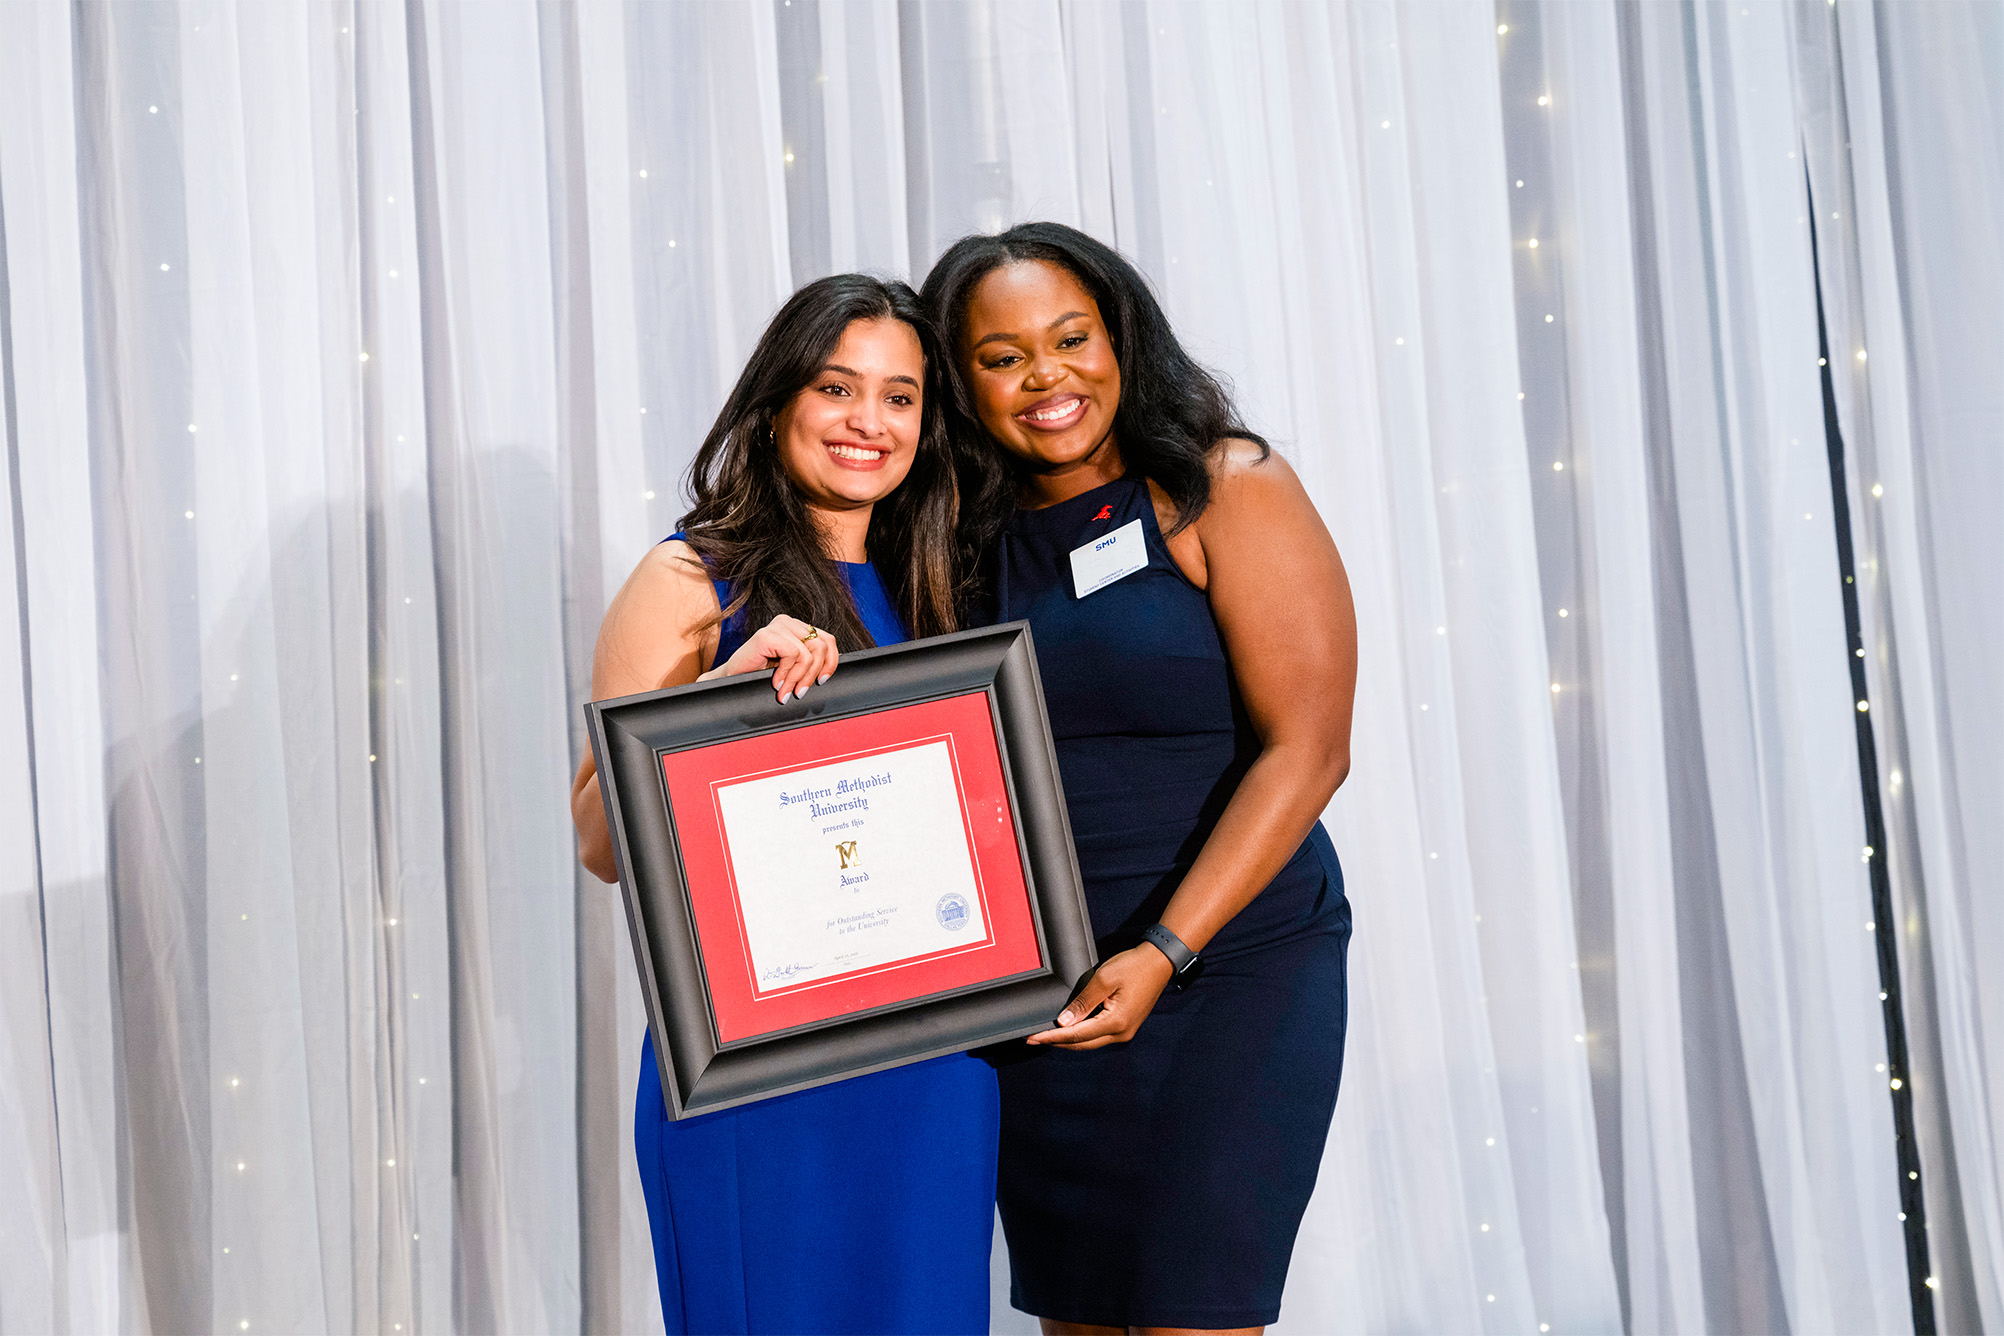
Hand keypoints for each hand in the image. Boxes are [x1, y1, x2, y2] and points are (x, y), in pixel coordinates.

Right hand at [702, 615, 837, 702]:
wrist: (731, 679)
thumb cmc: (760, 674)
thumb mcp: (792, 667)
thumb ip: (809, 661)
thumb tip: (829, 670)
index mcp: (797, 627)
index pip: (828, 640)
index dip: (831, 662)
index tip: (822, 681)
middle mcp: (788, 622)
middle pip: (821, 646)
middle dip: (813, 674)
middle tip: (801, 692)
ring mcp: (777, 626)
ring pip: (808, 654)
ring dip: (799, 678)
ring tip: (787, 691)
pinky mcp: (767, 635)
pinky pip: (793, 655)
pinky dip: (787, 674)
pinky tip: (776, 682)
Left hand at [1026, 945, 1174, 1050]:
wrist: (1159, 962)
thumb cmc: (1134, 967)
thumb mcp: (1103, 980)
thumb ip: (1083, 1002)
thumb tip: (1065, 1022)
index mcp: (1116, 1023)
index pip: (1076, 1035)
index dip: (1053, 1036)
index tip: (1034, 1037)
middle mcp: (1121, 1033)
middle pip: (1082, 1044)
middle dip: (1057, 1042)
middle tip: (1033, 1039)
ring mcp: (1125, 1031)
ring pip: (1090, 1042)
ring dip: (1069, 1040)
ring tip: (1047, 1035)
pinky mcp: (1126, 1026)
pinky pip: (1099, 1035)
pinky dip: (1082, 1035)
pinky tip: (1070, 1030)